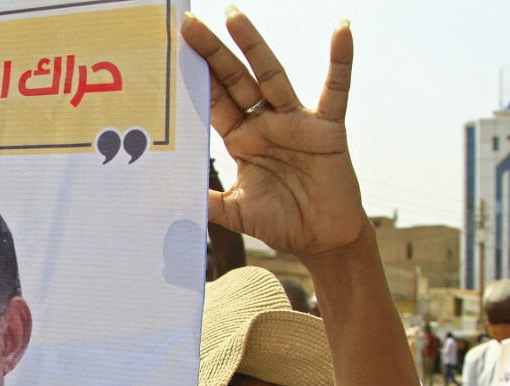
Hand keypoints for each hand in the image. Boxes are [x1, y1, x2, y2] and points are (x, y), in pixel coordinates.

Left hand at [181, 8, 364, 258]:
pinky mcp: (327, 128)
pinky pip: (336, 89)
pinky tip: (341, 30)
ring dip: (254, 46)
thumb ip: (208, 203)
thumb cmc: (281, 223)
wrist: (322, 239)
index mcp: (241, 140)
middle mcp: (265, 123)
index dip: (194, 79)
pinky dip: (341, 60)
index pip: (213, 102)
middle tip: (189, 23)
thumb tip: (168, 200)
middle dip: (212, 52)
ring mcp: (295, 121)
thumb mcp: (237, 213)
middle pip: (234, 80)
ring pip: (271, 75)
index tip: (172, 53)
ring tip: (234, 16)